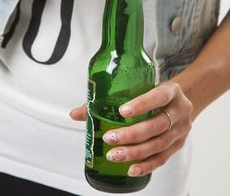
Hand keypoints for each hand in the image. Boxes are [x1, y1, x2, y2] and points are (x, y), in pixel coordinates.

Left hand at [70, 81, 192, 176]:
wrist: (180, 101)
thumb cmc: (153, 93)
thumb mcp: (141, 88)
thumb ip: (109, 98)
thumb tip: (75, 114)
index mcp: (171, 91)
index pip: (159, 96)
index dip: (143, 104)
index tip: (123, 111)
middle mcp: (179, 110)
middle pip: (158, 124)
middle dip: (133, 134)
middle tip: (110, 138)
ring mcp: (181, 129)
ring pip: (160, 144)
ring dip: (136, 152)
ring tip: (114, 155)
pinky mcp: (178, 145)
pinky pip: (163, 158)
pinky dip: (147, 165)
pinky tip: (131, 169)